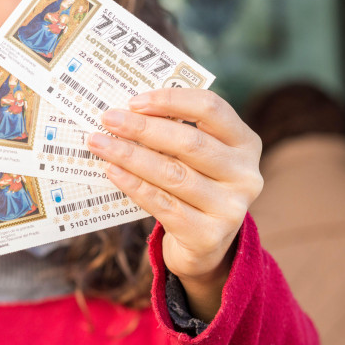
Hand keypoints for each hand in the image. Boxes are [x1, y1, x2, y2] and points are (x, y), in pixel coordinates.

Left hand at [86, 88, 263, 322]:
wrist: (204, 244)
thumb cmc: (195, 185)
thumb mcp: (197, 157)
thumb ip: (176, 133)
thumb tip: (127, 112)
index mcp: (245, 142)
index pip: (211, 108)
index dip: (172, 100)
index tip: (134, 101)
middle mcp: (245, 174)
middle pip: (190, 142)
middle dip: (143, 128)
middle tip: (109, 119)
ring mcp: (230, 207)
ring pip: (172, 174)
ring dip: (130, 155)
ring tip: (99, 143)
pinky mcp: (208, 235)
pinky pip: (162, 203)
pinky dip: (134, 184)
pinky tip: (112, 171)